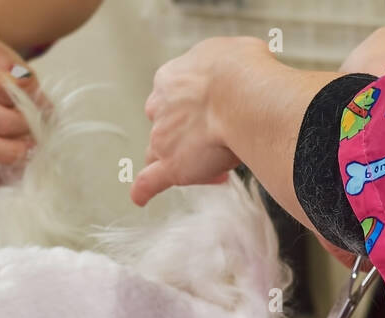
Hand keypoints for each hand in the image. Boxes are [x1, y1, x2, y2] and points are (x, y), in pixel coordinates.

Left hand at [131, 36, 270, 206]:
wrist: (241, 95)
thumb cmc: (243, 71)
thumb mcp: (234, 53)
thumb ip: (227, 66)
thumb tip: (238, 70)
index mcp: (172, 78)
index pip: (174, 96)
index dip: (193, 108)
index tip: (213, 112)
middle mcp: (161, 108)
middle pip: (164, 127)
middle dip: (185, 135)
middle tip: (214, 139)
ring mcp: (163, 139)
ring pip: (160, 153)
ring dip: (182, 160)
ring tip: (213, 166)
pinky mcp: (172, 166)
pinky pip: (149, 182)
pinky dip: (143, 190)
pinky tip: (141, 197)